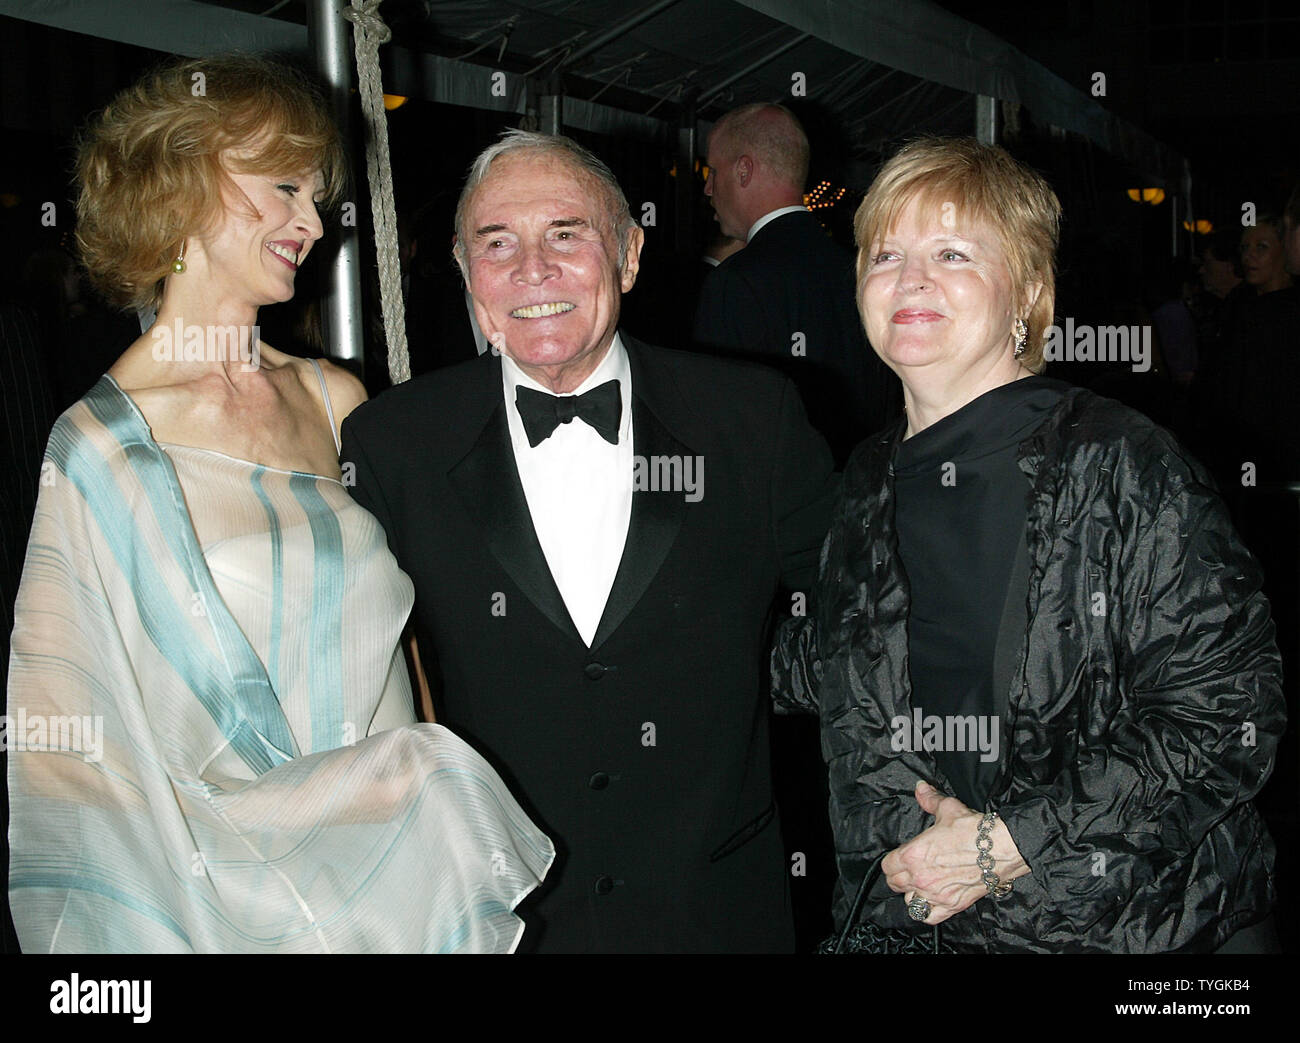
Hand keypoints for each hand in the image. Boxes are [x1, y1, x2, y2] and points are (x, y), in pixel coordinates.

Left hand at [881, 780, 1029, 924]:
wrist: (1001, 848)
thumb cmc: (974, 830)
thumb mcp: (948, 808)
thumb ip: (929, 799)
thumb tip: (920, 788)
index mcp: (913, 855)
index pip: (888, 866)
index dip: (891, 861)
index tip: (898, 859)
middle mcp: (920, 877)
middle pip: (895, 884)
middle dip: (899, 877)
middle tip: (907, 871)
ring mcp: (936, 894)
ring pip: (910, 902)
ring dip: (912, 894)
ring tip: (920, 885)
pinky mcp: (952, 905)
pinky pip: (929, 917)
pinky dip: (927, 911)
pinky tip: (931, 901)